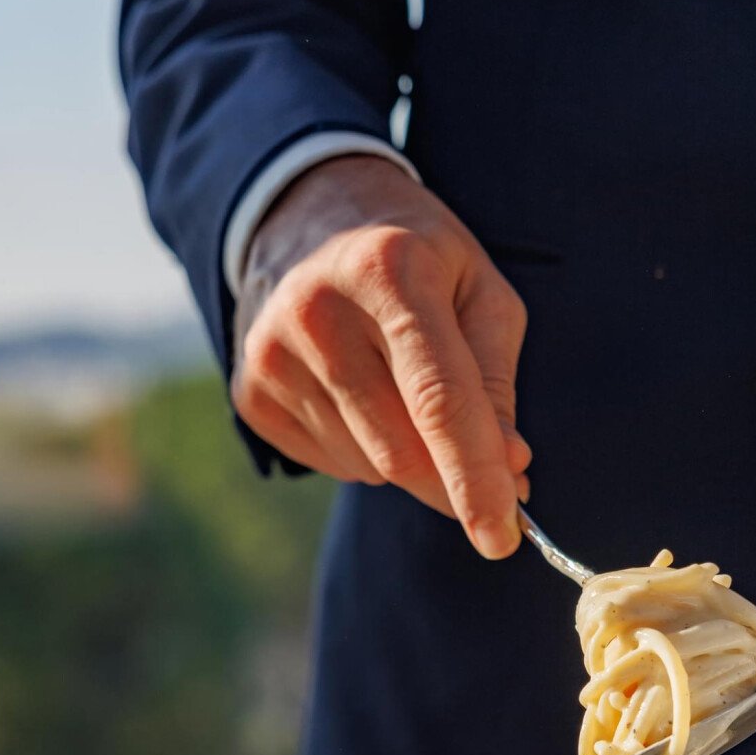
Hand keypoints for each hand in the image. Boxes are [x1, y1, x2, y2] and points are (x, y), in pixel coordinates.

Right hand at [232, 155, 529, 558]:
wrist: (307, 215)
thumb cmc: (415, 256)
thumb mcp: (478, 288)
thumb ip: (495, 381)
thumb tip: (507, 470)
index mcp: (387, 271)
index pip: (438, 399)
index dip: (474, 477)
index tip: (501, 539)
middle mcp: (317, 311)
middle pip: (402, 449)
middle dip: (454, 479)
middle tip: (490, 472)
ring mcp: (271, 354)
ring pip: (370, 466)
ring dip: (409, 456)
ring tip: (401, 386)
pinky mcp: (249, 392)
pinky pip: (332, 465)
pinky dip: (366, 451)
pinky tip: (361, 393)